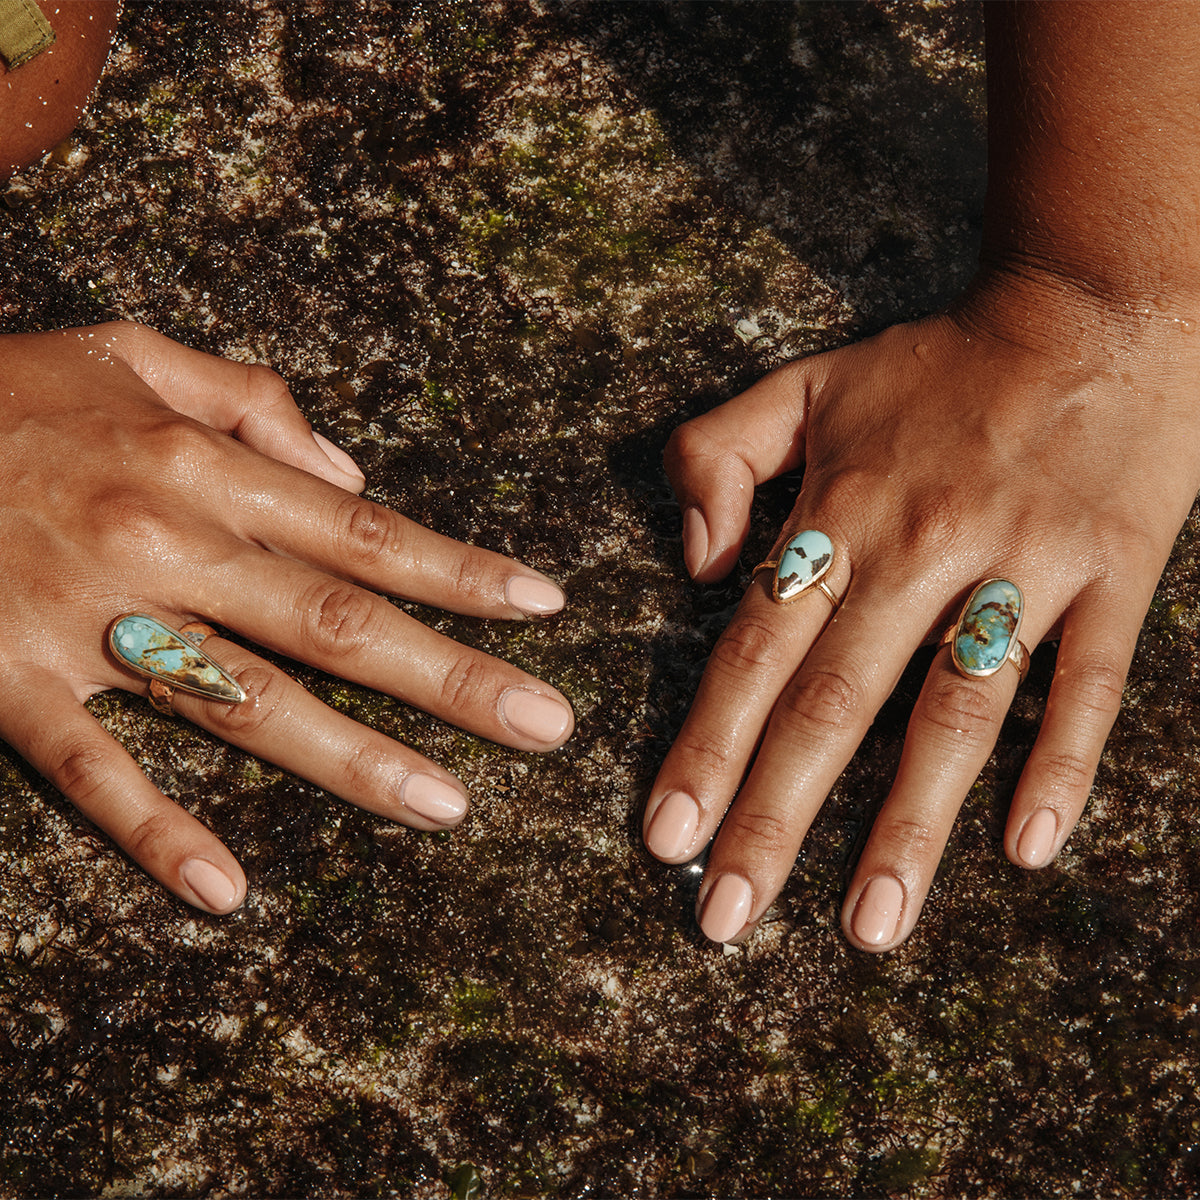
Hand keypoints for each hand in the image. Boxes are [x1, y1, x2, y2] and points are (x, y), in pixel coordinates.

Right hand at [0, 323, 573, 912]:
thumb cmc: (6, 395)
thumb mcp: (130, 354)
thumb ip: (251, 399)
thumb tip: (351, 471)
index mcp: (200, 467)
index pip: (364, 532)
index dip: (461, 571)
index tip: (542, 606)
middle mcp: (164, 546)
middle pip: (336, 622)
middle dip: (450, 678)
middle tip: (546, 726)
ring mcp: (89, 623)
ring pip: (243, 703)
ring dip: (351, 760)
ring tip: (448, 808)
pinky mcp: (10, 684)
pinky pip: (92, 769)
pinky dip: (154, 829)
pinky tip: (223, 889)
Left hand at [644, 271, 1199, 949]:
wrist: (1097, 306)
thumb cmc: (938, 362)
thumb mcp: (806, 383)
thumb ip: (715, 455)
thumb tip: (694, 567)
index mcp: (840, 509)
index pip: (753, 650)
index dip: (704, 745)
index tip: (664, 836)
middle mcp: (920, 547)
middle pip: (832, 703)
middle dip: (773, 817)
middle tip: (726, 918)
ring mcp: (1023, 566)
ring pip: (954, 712)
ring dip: (908, 826)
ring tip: (867, 928)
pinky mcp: (1114, 575)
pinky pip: (1088, 683)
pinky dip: (1060, 764)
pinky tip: (1026, 850)